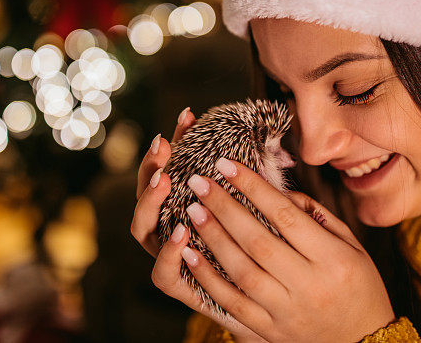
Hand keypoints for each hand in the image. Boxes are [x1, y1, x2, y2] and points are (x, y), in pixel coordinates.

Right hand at [130, 108, 266, 341]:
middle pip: (147, 194)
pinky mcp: (183, 290)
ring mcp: (172, 258)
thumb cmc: (273, 253)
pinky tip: (182, 232)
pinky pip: (163, 275)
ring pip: (142, 230)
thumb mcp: (268, 209)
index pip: (175, 167)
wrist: (278, 305)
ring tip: (165, 180)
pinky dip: (167, 254)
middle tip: (163, 143)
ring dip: (149, 202)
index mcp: (189, 206)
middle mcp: (173, 229)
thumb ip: (259, 181)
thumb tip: (269, 136)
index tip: (189, 116)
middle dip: (151, 165)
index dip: (179, 141)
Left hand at [175, 158, 396, 342]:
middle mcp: (309, 285)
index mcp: (333, 259)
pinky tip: (189, 254)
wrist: (364, 342)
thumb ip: (314, 214)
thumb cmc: (358, 284)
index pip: (284, 215)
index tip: (226, 165)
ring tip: (193, 210)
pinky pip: (231, 303)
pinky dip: (207, 278)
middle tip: (199, 182)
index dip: (252, 187)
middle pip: (257, 240)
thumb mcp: (351, 244)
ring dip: (213, 238)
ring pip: (241, 271)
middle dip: (224, 208)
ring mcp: (287, 311)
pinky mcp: (270, 330)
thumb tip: (273, 189)